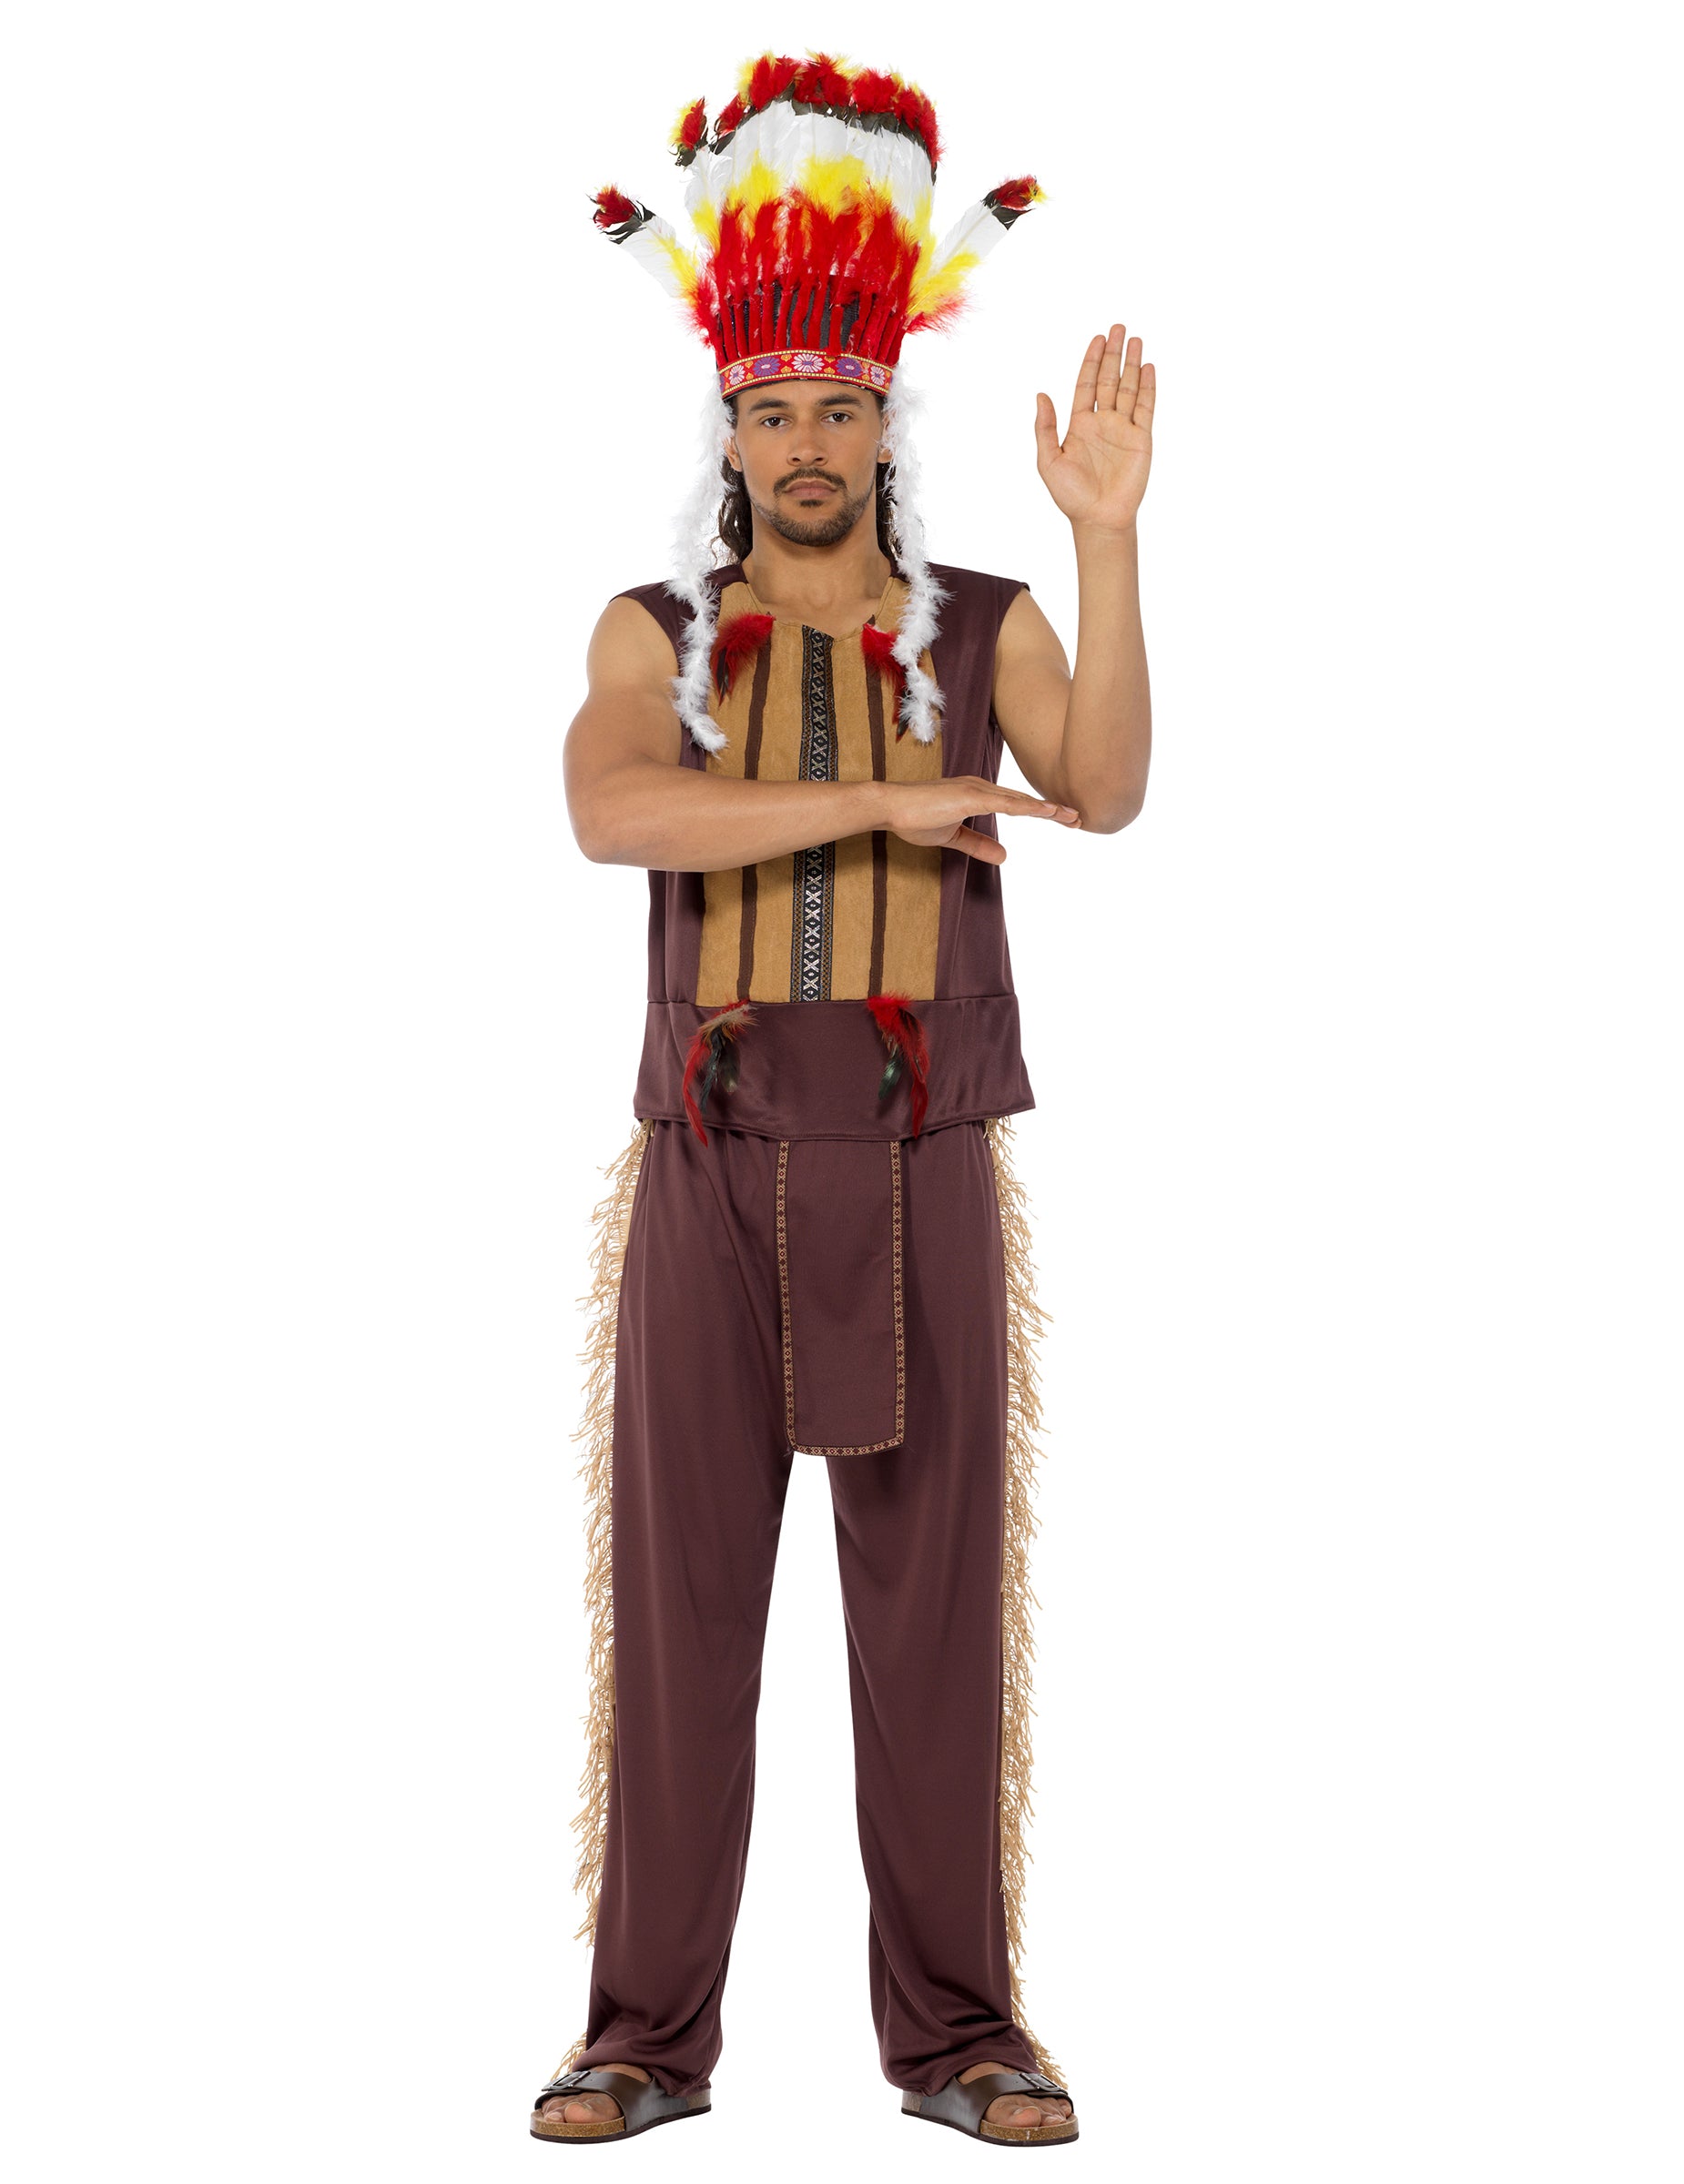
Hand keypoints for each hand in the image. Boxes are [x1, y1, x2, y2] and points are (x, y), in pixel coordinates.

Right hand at [881, 778, 1080, 863]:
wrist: (889, 807)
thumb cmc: (914, 818)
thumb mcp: (953, 837)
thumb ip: (978, 845)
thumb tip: (1005, 856)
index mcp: (977, 795)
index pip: (1015, 804)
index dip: (1039, 811)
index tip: (1062, 819)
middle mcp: (981, 787)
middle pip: (1024, 800)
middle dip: (1052, 810)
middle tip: (1078, 818)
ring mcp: (976, 789)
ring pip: (1020, 800)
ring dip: (1047, 808)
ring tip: (1070, 816)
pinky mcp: (970, 796)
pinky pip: (1006, 803)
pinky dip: (1028, 807)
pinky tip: (1047, 812)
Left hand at [1034, 324, 1153, 535]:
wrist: (1098, 519)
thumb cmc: (1071, 495)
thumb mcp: (1049, 460)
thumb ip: (1045, 427)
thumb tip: (1040, 395)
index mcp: (1080, 424)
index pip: (1087, 384)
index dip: (1091, 361)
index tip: (1097, 338)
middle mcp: (1103, 422)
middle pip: (1109, 380)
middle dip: (1114, 354)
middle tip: (1118, 327)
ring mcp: (1124, 429)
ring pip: (1129, 388)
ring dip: (1132, 365)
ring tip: (1135, 340)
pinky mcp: (1141, 439)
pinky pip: (1146, 407)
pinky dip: (1148, 387)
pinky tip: (1149, 368)